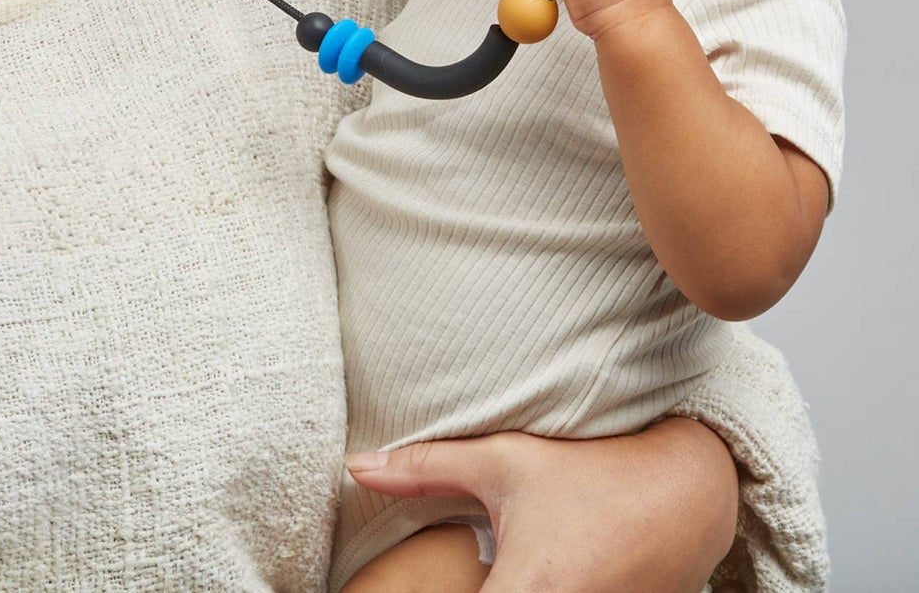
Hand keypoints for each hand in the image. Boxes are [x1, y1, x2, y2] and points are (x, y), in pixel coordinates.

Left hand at [344, 419, 737, 592]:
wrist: (685, 491)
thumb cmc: (589, 470)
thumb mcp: (504, 460)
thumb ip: (426, 469)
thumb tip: (354, 465)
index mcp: (530, 590)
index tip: (385, 591)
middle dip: (465, 591)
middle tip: (472, 563)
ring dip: (495, 589)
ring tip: (493, 565)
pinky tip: (523, 573)